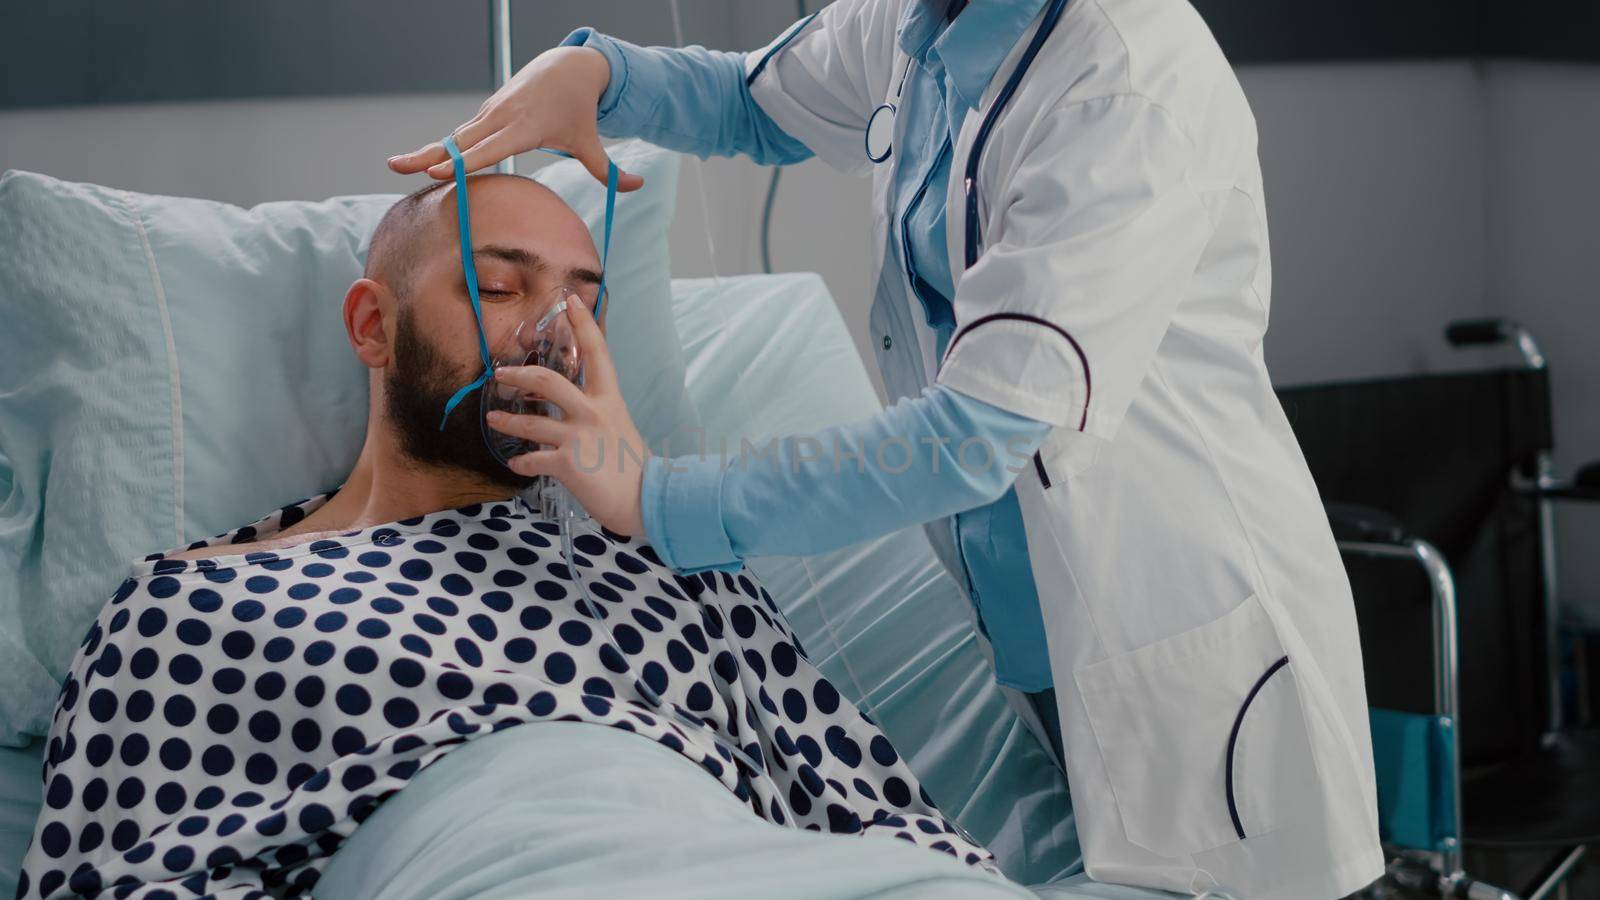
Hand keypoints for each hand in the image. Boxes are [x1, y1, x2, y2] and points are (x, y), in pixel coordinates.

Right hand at [387, 45, 645, 191]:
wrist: (569, 68)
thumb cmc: (580, 110)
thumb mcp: (591, 141)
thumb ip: (608, 169)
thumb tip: (638, 187)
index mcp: (524, 128)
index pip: (489, 148)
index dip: (463, 160)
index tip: (437, 171)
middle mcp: (501, 118)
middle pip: (460, 141)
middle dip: (428, 154)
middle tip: (397, 168)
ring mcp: (491, 113)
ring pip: (454, 136)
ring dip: (425, 150)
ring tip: (396, 166)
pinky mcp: (487, 113)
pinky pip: (461, 133)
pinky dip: (440, 146)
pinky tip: (420, 161)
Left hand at [486, 300, 648, 535]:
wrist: (647, 499)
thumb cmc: (636, 466)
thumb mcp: (621, 428)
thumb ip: (599, 415)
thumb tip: (581, 412)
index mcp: (610, 400)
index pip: (597, 352)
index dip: (584, 323)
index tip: (570, 299)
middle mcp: (593, 413)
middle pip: (548, 380)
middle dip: (519, 373)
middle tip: (501, 372)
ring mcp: (579, 437)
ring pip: (531, 423)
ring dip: (507, 421)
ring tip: (493, 420)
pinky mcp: (567, 464)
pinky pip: (533, 460)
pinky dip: (522, 463)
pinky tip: (515, 464)